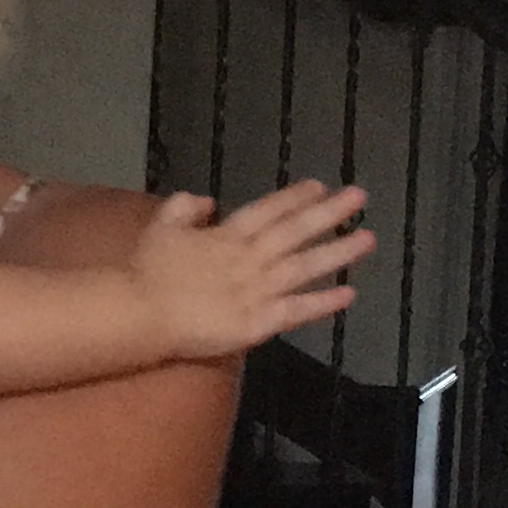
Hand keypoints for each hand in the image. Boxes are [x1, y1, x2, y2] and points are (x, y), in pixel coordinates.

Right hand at [130, 179, 372, 358]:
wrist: (140, 311)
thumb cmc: (146, 272)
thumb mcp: (160, 226)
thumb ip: (183, 208)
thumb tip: (208, 200)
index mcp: (226, 235)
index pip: (267, 210)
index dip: (294, 197)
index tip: (320, 186)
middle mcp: (248, 257)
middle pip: (294, 231)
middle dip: (328, 213)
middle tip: (359, 197)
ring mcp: (256, 289)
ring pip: (303, 266)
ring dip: (337, 252)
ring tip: (367, 239)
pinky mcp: (256, 321)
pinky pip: (295, 310)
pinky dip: (322, 302)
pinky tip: (349, 294)